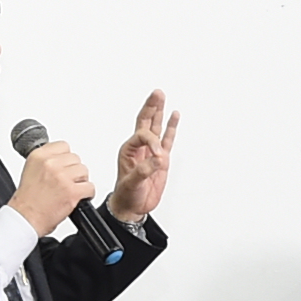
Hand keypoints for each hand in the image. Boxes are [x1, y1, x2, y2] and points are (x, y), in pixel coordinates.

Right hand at [12, 138, 94, 235]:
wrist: (25, 218)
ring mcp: (62, 177)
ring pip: (84, 171)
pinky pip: (90, 187)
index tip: (63, 167)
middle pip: (75, 159)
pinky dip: (87, 194)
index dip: (65, 159)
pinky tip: (78, 198)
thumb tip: (60, 158)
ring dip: (80, 182)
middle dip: (73, 171)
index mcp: (39, 156)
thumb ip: (46, 161)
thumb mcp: (31, 170)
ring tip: (70, 190)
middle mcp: (50, 164)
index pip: (63, 146)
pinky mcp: (72, 191)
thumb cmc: (27, 200)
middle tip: (66, 182)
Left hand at [108, 90, 177, 222]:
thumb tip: (157, 159)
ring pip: (155, 127)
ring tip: (161, 96)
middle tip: (157, 93)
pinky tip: (174, 116)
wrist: (132, 207)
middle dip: (151, 106)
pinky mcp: (160, 159)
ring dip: (159, 111)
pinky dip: (171, 127)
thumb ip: (143, 170)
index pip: (143, 136)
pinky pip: (167, 139)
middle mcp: (139, 147)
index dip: (152, 143)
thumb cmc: (127, 195)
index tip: (159, 157)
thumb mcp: (132, 183)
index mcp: (128, 150)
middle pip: (145, 121)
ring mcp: (150, 152)